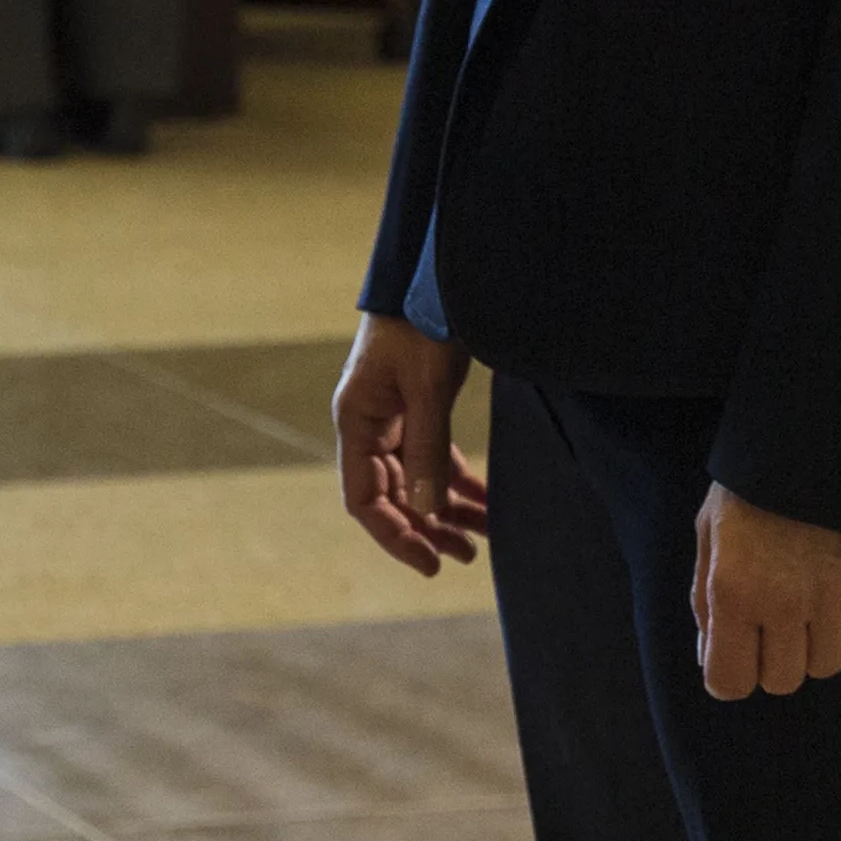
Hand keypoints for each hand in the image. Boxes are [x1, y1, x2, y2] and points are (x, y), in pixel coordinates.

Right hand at [330, 312, 488, 574]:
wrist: (434, 279)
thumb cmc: (421, 326)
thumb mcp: (427, 389)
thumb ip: (426, 450)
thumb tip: (427, 512)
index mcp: (356, 421)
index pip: (363, 499)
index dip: (393, 535)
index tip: (429, 562)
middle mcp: (369, 426)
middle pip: (390, 496)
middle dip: (424, 529)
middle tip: (462, 557)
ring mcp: (393, 419)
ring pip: (414, 482)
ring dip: (444, 512)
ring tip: (478, 540)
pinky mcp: (417, 410)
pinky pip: (433, 460)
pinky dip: (457, 483)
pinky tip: (484, 504)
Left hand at [691, 484, 840, 699]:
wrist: (812, 439)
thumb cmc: (748, 489)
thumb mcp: (708, 534)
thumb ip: (704, 599)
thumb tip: (711, 655)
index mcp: (732, 592)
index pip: (730, 682)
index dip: (728, 675)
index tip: (734, 656)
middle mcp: (782, 603)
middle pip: (782, 681)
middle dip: (771, 660)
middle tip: (769, 623)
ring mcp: (833, 595)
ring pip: (826, 665)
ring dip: (812, 643)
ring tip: (804, 600)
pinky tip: (836, 590)